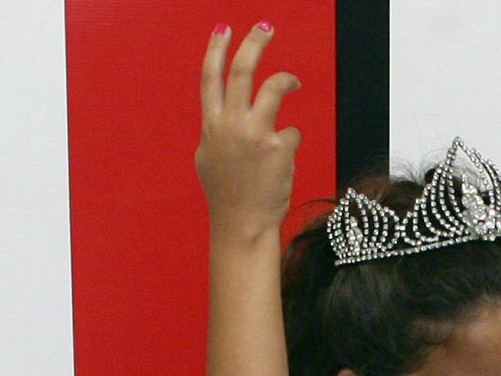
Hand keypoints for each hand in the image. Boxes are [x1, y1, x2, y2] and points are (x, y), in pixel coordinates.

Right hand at [196, 23, 301, 240]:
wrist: (242, 223)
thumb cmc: (226, 194)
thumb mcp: (208, 157)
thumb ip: (217, 131)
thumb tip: (226, 116)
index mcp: (211, 125)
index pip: (210, 77)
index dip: (216, 50)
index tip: (223, 29)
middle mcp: (231, 124)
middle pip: (243, 71)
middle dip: (254, 43)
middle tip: (265, 27)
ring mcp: (256, 134)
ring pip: (273, 89)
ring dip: (286, 79)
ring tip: (293, 80)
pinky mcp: (279, 148)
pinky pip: (291, 134)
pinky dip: (289, 144)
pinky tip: (282, 162)